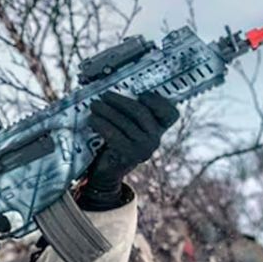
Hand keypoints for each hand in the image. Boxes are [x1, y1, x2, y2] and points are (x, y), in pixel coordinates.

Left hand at [78, 90, 179, 209]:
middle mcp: (155, 139)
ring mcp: (144, 149)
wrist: (107, 171)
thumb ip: (126, 112)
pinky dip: (102, 125)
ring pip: (125, 122)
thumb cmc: (114, 143)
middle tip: (105, 96)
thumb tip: (113, 90)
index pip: (169, 113)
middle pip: (141, 113)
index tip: (142, 93)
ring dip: (107, 111)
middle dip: (121, 101)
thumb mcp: (125, 127)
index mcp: (158, 129)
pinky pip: (114, 135)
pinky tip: (93, 120)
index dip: (158, 101)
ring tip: (94, 106)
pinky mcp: (129, 155)